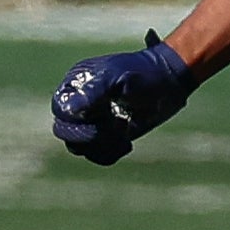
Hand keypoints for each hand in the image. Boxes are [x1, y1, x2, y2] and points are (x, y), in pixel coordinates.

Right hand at [51, 30, 193, 164]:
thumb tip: (70, 110)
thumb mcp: (120, 78)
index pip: (61, 110)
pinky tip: (126, 142)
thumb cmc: (144, 74)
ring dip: (101, 145)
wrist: (168, 82)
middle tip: (116, 126)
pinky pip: (95, 155)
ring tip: (123, 133)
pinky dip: (109, 153)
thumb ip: (94, 91)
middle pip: (64, 131)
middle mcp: (79, 104)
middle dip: (90, 135)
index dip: (78, 119)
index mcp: (76, 84)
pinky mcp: (106, 137)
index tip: (104, 112)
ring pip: (79, 147)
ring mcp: (92, 122)